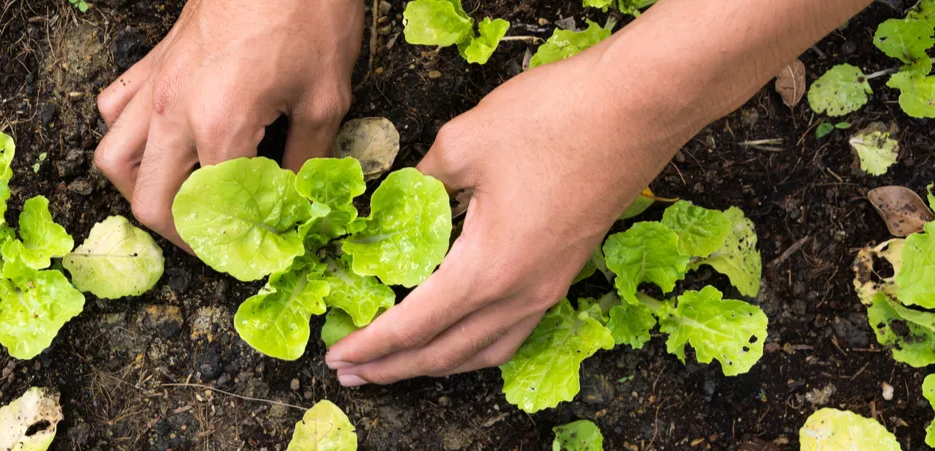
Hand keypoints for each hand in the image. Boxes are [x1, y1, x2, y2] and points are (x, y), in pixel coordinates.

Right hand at [94, 0, 362, 247]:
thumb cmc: (310, 14)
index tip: (253, 257)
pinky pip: (113, 110)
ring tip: (179, 202)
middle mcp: (173, 110)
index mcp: (219, 125)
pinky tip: (160, 143)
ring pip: (114, 160)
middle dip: (180, 235)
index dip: (231, 246)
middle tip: (217, 242)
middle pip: (147, 200)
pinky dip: (127, 138)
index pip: (208, 213)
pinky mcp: (152, 62)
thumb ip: (306, 160)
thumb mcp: (326, 97)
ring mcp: (154, 84)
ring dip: (141, 191)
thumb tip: (297, 203)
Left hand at [324, 45, 708, 384]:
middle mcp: (520, 293)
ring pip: (484, 351)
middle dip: (393, 368)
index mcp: (487, 269)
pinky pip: (512, 332)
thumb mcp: (463, 142)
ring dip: (435, 364)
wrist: (639, 106)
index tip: (336, 356)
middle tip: (349, 372)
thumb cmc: (555, 118)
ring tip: (396, 366)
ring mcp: (548, 287)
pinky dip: (475, 347)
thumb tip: (395, 199)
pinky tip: (459, 337)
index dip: (370, 346)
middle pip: (446, 353)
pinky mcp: (565, 273)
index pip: (413, 326)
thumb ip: (420, 181)